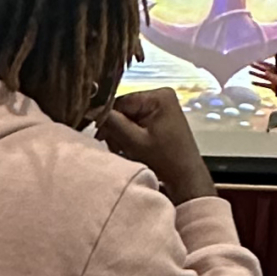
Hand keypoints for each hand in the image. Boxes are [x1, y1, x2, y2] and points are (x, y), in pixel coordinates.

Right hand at [98, 88, 216, 204]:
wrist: (186, 179)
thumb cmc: (165, 160)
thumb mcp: (134, 141)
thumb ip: (112, 123)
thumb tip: (90, 109)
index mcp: (159, 96)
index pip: (121, 101)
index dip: (107, 117)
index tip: (100, 134)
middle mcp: (161, 96)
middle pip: (124, 109)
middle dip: (116, 128)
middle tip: (114, 147)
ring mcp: (162, 108)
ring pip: (128, 117)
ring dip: (121, 134)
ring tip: (122, 150)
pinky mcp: (160, 119)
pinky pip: (137, 123)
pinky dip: (130, 136)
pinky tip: (129, 149)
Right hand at [248, 60, 276, 104]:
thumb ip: (272, 77)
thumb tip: (264, 72)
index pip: (269, 65)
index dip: (263, 63)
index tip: (255, 60)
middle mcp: (276, 75)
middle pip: (265, 70)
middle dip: (258, 67)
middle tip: (250, 64)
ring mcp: (274, 81)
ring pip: (264, 77)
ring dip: (257, 74)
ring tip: (249, 72)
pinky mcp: (273, 87)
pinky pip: (265, 84)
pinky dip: (259, 83)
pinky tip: (252, 83)